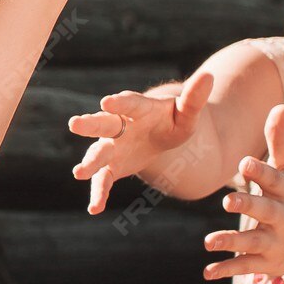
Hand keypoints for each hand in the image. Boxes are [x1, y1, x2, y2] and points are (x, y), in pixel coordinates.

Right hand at [68, 70, 213, 212]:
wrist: (157, 134)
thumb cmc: (172, 119)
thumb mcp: (187, 112)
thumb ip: (195, 97)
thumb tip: (209, 75)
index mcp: (138, 109)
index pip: (129, 104)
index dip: (119, 103)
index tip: (107, 102)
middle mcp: (119, 126)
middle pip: (103, 124)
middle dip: (89, 124)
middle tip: (74, 124)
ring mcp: (113, 146)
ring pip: (98, 152)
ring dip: (89, 163)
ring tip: (78, 173)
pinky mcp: (113, 166)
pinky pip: (104, 180)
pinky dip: (98, 193)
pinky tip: (95, 209)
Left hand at [201, 104, 283, 280]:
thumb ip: (279, 141)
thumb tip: (278, 105)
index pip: (274, 179)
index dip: (261, 171)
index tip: (244, 162)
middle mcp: (283, 217)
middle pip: (266, 211)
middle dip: (249, 206)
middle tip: (228, 200)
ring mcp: (275, 241)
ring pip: (253, 241)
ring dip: (231, 241)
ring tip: (208, 241)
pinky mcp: (266, 262)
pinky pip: (246, 266)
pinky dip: (227, 269)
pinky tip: (206, 271)